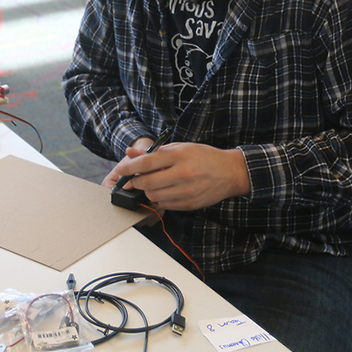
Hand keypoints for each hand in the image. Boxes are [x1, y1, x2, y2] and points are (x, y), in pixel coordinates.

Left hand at [105, 142, 249, 211]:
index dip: (129, 168)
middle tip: (134, 180)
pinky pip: (165, 204)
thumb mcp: (180, 147)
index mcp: (179, 156)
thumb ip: (154, 151)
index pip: (146, 163)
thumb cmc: (204, 157)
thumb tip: (130, 153)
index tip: (120, 171)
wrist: (230, 173)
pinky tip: (166, 191)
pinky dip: (160, 199)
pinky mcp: (189, 204)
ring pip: (154, 196)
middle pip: (146, 183)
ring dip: (147, 191)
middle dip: (135, 183)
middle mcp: (182, 174)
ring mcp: (186, 191)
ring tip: (153, 184)